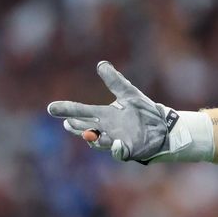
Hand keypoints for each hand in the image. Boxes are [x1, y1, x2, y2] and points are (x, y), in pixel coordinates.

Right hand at [47, 61, 179, 162]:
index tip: (52, 108)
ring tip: (90, 134)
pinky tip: (117, 144)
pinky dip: (117, 150)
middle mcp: (106, 129)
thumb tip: (102, 64)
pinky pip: (121, 152)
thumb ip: (115, 81)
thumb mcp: (130, 94)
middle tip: (69, 123)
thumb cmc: (144, 112)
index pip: (81, 112)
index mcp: (104, 115)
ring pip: (99, 143)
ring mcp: (116, 141)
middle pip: (85, 129)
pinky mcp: (129, 150)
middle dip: (77, 127)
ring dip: (95, 139)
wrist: (165, 126)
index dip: (67, 110)